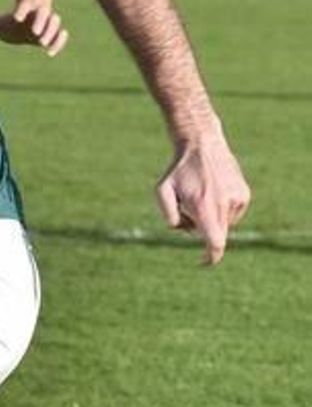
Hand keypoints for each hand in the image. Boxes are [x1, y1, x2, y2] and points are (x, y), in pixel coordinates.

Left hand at [0, 0, 67, 55]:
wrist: (20, 28)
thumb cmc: (8, 24)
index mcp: (27, 10)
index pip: (27, 6)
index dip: (23, 10)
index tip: (17, 18)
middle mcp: (39, 16)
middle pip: (46, 13)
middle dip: (42, 22)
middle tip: (34, 33)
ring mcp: (47, 26)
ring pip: (56, 25)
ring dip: (51, 34)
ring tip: (42, 45)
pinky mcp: (52, 37)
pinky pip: (60, 38)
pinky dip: (59, 43)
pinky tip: (49, 53)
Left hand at [156, 129, 250, 264]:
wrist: (202, 144)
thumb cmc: (178, 170)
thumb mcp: (161, 192)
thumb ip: (169, 217)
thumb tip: (187, 231)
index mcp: (204, 206)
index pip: (215, 242)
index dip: (211, 257)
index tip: (204, 262)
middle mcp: (224, 204)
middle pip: (216, 234)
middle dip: (201, 231)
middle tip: (187, 211)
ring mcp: (238, 199)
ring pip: (223, 225)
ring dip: (210, 219)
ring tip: (200, 195)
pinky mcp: (244, 194)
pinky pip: (232, 214)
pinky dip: (220, 210)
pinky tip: (212, 191)